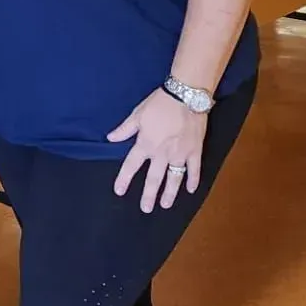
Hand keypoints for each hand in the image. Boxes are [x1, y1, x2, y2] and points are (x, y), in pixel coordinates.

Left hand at [108, 88, 208, 211]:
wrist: (186, 96)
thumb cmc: (159, 103)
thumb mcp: (137, 114)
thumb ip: (124, 129)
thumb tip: (110, 139)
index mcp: (145, 144)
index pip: (131, 165)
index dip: (124, 179)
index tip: (119, 191)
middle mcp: (162, 153)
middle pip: (153, 178)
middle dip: (148, 195)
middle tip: (145, 209)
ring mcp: (180, 154)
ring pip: (174, 179)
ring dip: (169, 193)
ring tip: (165, 205)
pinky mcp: (195, 151)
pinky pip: (194, 170)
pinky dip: (193, 180)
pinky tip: (190, 190)